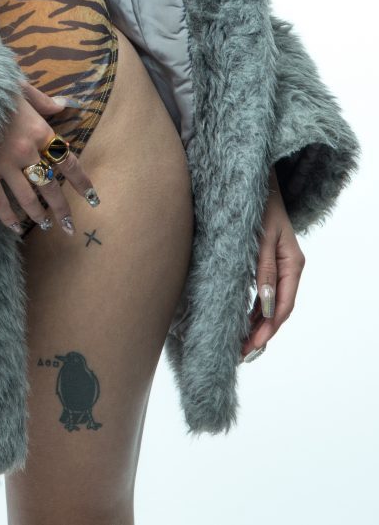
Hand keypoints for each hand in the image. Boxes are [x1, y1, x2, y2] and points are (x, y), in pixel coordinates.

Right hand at [0, 77, 98, 236]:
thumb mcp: (23, 89)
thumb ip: (45, 102)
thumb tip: (66, 105)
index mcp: (39, 131)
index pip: (68, 162)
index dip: (82, 182)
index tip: (93, 198)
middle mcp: (26, 152)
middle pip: (50, 187)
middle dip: (62, 209)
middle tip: (69, 226)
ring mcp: (4, 164)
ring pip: (27, 198)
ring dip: (38, 215)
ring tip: (45, 226)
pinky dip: (8, 217)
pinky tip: (15, 228)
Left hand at [241, 166, 305, 360]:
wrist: (254, 178)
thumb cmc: (258, 203)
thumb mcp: (261, 236)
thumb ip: (263, 269)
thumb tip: (266, 304)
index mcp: (293, 263)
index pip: (283, 306)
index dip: (268, 329)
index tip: (252, 346)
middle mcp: (288, 267)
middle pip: (278, 309)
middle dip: (261, 333)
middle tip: (241, 354)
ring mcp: (277, 265)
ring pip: (269, 303)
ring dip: (256, 324)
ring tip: (239, 345)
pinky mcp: (264, 261)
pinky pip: (261, 292)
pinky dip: (252, 308)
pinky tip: (242, 321)